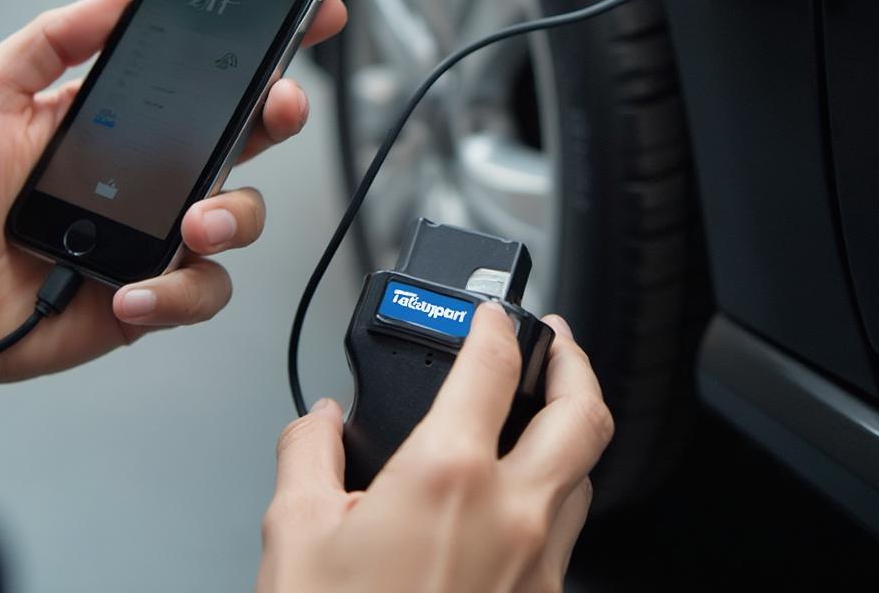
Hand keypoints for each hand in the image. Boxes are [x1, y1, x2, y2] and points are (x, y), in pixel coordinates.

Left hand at [0, 0, 346, 381]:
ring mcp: (158, 235)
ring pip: (241, 218)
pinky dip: (176, 295)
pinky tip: (131, 291)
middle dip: (280, 114)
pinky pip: (201, 293)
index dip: (266, 46)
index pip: (209, 75)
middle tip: (278, 106)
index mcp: (127, 120)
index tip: (307, 16)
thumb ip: (46, 41)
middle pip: (248, 138)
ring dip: (231, 217)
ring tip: (189, 226)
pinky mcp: (152, 294)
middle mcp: (155, 174)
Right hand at [258, 307, 611, 592]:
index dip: (494, 323)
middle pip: (585, 415)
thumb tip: (318, 425)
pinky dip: (555, 497)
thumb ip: (307, 455)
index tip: (489, 312)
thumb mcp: (292, 535)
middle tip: (558, 342)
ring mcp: (538, 569)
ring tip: (541, 414)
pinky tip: (515, 503)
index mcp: (449, 476)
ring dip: (571, 433)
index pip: (492, 365)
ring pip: (586, 477)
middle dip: (578, 363)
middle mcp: (513, 515)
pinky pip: (568, 536)